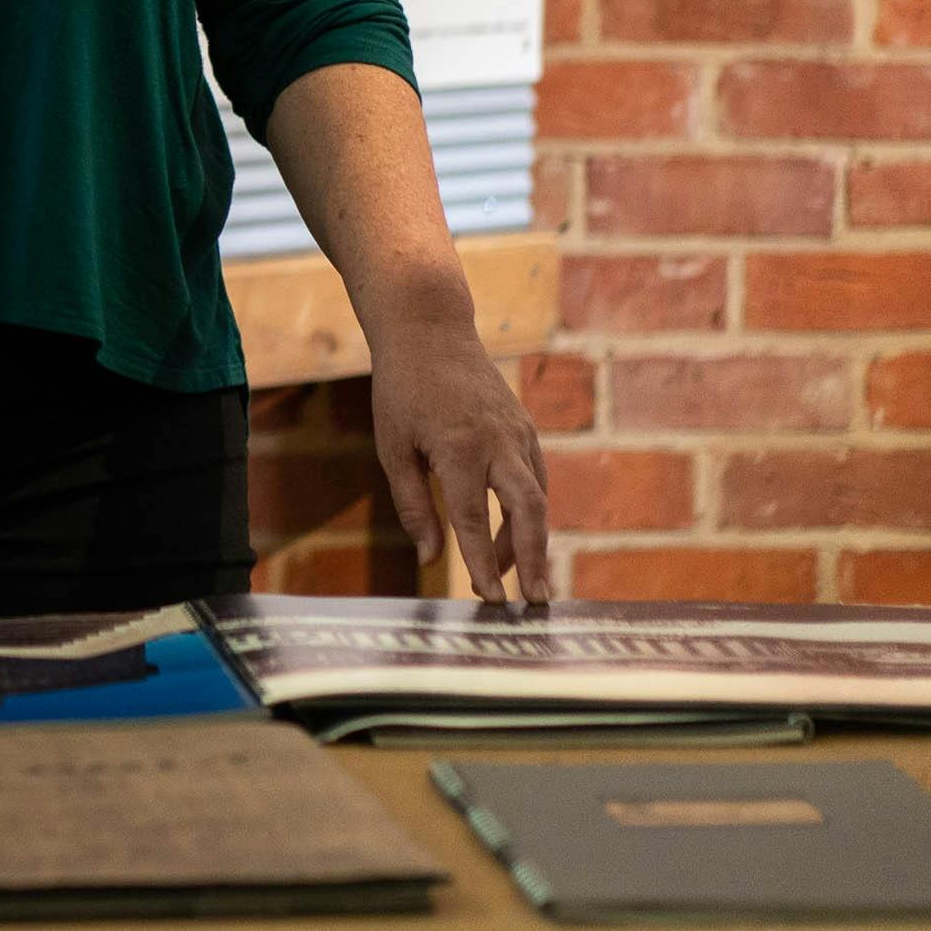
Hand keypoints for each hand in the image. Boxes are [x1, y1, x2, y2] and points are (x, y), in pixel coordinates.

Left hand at [370, 320, 551, 604]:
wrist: (430, 329)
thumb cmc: (402, 390)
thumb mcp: (392, 447)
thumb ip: (412, 505)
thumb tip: (430, 559)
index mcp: (458, 448)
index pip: (473, 519)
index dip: (483, 562)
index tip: (492, 599)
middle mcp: (498, 442)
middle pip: (528, 511)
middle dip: (534, 559)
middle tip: (535, 602)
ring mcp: (518, 433)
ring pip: (538, 498)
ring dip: (532, 541)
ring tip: (522, 579)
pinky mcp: (526, 429)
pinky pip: (536, 479)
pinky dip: (530, 511)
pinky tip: (518, 535)